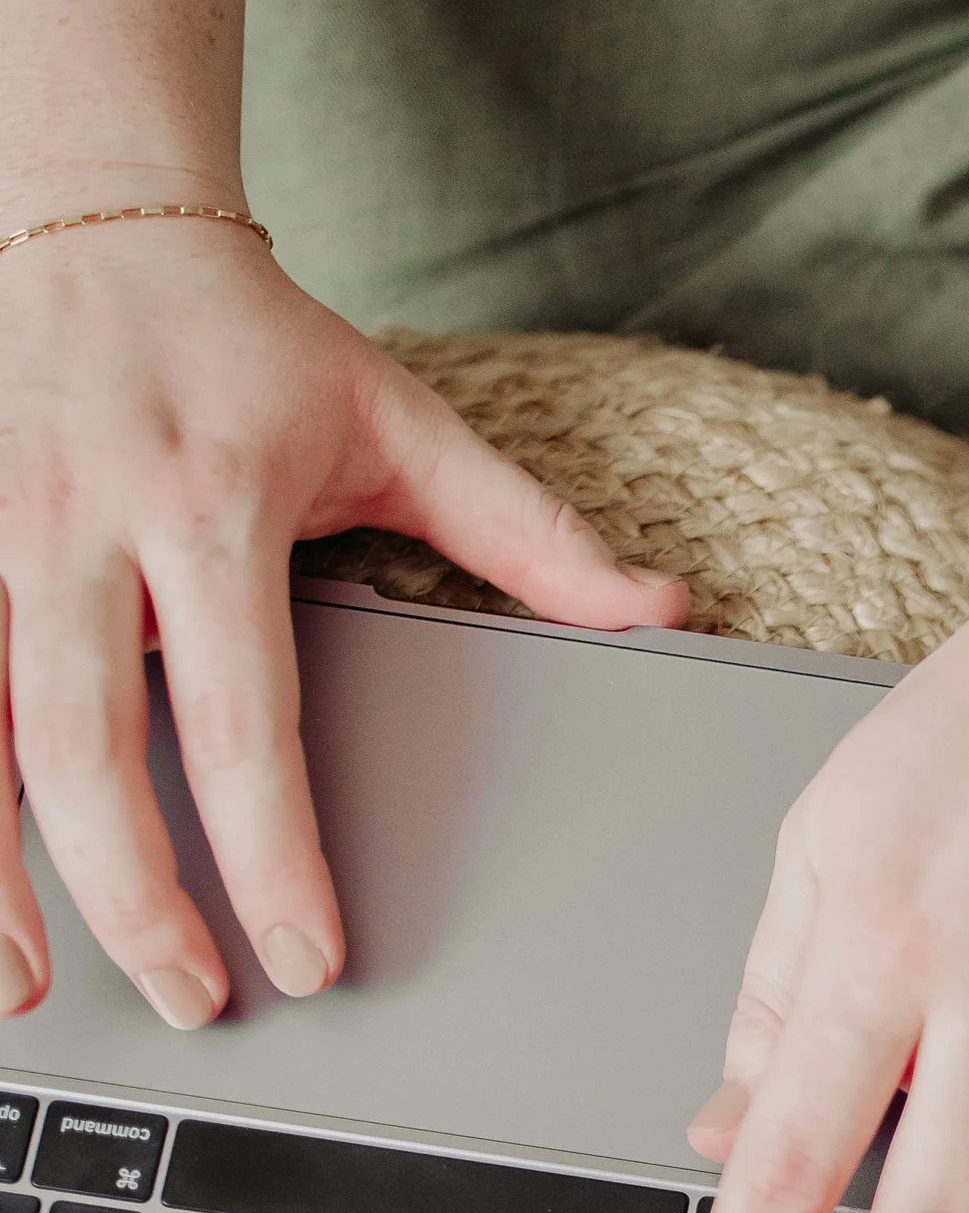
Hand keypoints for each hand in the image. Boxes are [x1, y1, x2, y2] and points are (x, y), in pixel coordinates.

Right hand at [0, 216, 683, 1022]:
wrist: (94, 213)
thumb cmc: (249, 343)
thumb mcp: (400, 421)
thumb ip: (528, 532)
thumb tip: (662, 607)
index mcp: (211, 503)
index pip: (240, 716)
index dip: (270, 854)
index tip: (303, 955)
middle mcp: (82, 522)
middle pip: (87, 746)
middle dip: (134, 898)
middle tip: (192, 998)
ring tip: (24, 987)